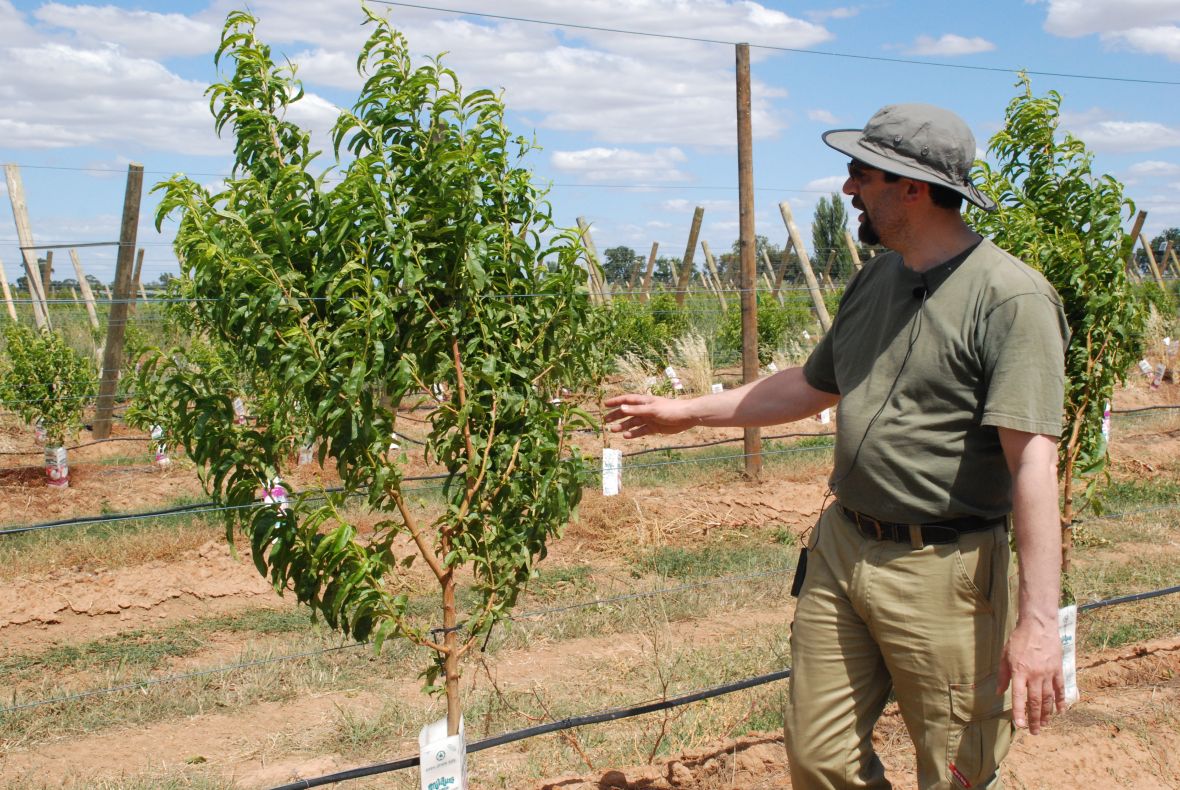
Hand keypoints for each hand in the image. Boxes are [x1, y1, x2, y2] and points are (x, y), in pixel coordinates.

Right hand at [603, 393, 698, 438]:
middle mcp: (645, 409)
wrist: (686, 417)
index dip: (616, 402)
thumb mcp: (652, 409)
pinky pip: (641, 431)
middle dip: (617, 415)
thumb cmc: (670, 409)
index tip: (605, 405)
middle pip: (628, 412)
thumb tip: (621, 408)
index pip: (627, 400)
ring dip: (623, 426)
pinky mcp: (654, 428)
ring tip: (614, 430)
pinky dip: (634, 433)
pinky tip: (626, 436)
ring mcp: (649, 419)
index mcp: (644, 401)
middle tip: (606, 421)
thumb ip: (637, 410)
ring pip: (633, 422)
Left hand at [998, 618, 1065, 733]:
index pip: (1018, 696)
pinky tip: (1060, 711)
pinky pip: (1060, 689)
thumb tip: (998, 692)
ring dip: (1047, 714)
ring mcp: (1048, 673)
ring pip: (1048, 698)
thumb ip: (1003, 675)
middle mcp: (1034, 675)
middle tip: (1034, 732)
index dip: (1019, 712)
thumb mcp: (1004, 656)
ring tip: (1044, 725)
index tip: (1019, 725)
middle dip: (1034, 719)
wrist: (1038, 626)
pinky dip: (1061, 701)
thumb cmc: (1018, 640)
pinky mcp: (1058, 670)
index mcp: (1019, 672)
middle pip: (1035, 702)